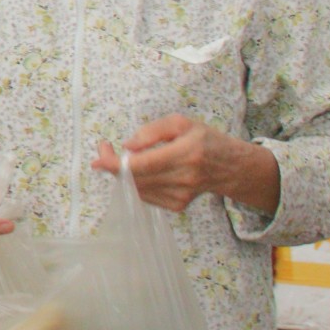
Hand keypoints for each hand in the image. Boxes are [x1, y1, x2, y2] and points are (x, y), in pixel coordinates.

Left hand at [95, 116, 263, 213]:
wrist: (230, 167)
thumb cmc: (204, 140)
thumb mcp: (182, 123)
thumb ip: (152, 131)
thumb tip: (127, 146)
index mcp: (185, 153)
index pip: (143, 164)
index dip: (115, 164)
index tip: (98, 156)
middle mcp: (183, 178)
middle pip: (135, 178)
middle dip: (113, 164)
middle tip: (106, 149)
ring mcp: (180, 196)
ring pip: (137, 188)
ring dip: (123, 174)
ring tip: (125, 158)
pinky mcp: (178, 206)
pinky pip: (145, 196)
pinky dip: (137, 183)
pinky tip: (143, 172)